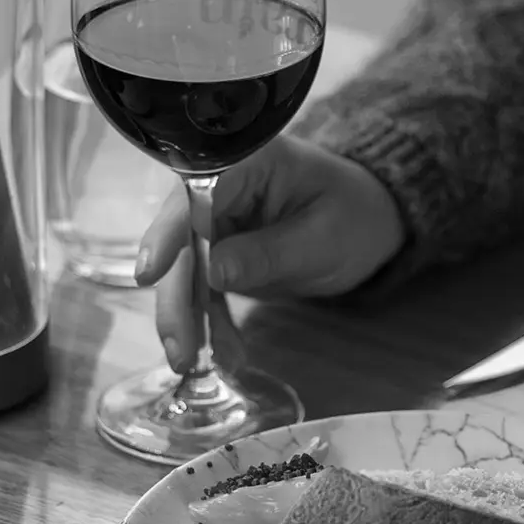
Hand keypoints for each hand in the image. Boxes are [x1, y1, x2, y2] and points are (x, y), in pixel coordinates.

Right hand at [134, 136, 404, 370]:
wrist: (373, 221)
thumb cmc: (357, 217)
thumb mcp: (322, 239)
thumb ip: (267, 253)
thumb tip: (212, 273)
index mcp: (248, 162)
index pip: (194, 193)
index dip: (169, 233)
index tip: (150, 273)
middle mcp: (221, 186)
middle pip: (181, 237)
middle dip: (176, 294)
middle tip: (179, 348)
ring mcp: (218, 220)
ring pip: (185, 268)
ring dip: (185, 316)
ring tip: (188, 362)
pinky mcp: (220, 251)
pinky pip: (203, 286)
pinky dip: (208, 320)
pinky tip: (220, 352)